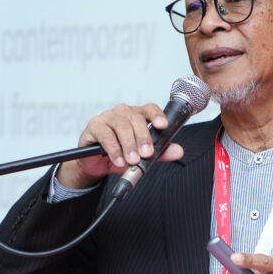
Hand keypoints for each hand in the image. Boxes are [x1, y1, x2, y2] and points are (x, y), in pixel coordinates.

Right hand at [56, 103, 184, 189]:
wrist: (96, 164)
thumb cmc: (120, 155)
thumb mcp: (141, 156)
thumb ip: (160, 153)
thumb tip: (178, 151)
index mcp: (137, 116)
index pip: (149, 109)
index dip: (157, 115)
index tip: (162, 126)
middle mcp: (123, 113)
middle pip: (136, 118)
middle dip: (143, 137)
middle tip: (146, 153)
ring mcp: (108, 117)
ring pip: (121, 126)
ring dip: (128, 145)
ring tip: (132, 160)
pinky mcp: (95, 126)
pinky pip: (106, 135)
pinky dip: (114, 149)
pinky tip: (118, 160)